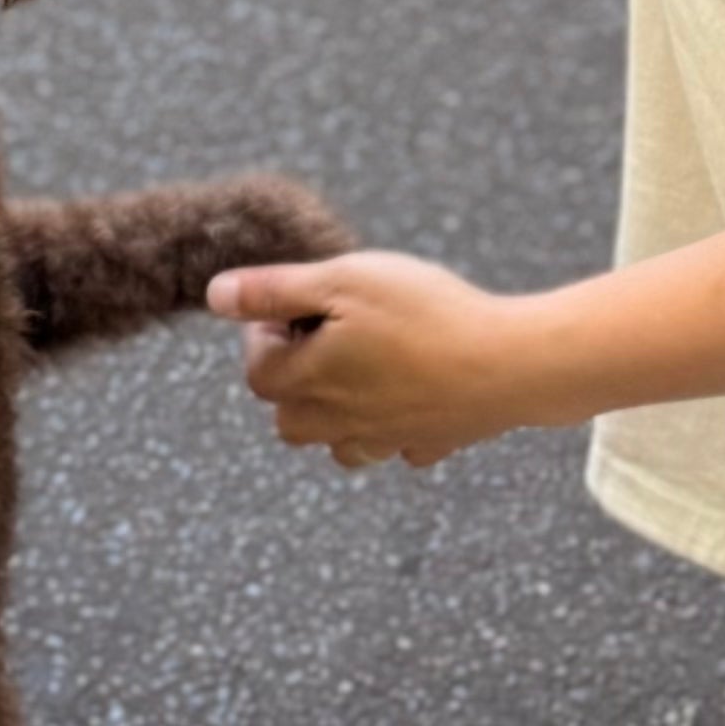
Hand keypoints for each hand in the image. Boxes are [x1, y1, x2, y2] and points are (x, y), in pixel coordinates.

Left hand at [204, 247, 544, 466]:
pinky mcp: (432, 443)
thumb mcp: (342, 280)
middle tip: (327, 336)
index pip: (258, 370)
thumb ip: (274, 290)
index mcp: (310, 382)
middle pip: (289, 418)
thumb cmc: (424, 314)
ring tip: (367, 367)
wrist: (510, 364)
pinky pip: (398, 445)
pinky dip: (396, 424)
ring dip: (338, 413)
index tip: (295, 304)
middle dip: (294, 381)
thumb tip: (215, 296)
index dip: (265, 332)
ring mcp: (387, 439)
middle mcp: (340, 423)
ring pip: (339, 443)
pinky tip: (418, 390)